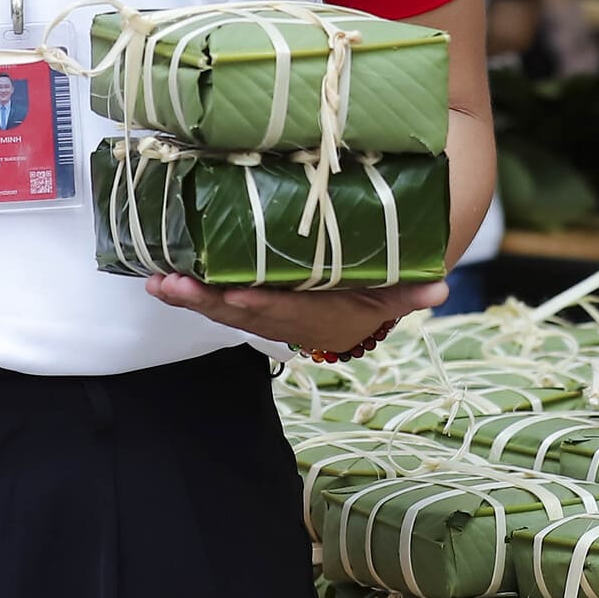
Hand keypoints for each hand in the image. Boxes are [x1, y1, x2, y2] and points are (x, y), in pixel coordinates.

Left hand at [142, 273, 445, 355]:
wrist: (353, 315)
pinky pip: (210, 299)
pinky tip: (158, 278)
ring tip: (158, 282)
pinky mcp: (242, 300)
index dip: (261, 305)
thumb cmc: (372, 293)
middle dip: (206, 300)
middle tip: (175, 284)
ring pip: (219, 309)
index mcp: (316, 316)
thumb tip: (440, 289)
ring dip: (187, 298)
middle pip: (240, 312)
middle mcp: (282, 319)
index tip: (236, 294)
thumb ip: (412, 291)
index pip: (286, 311)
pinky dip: (185, 292)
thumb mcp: (395, 293)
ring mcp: (259, 312)